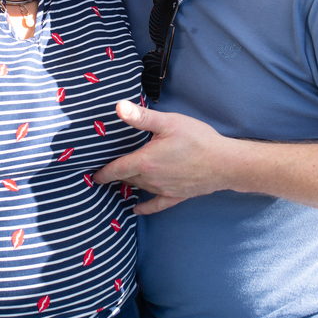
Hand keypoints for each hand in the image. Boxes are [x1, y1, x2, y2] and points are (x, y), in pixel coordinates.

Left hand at [93, 100, 228, 214]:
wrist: (225, 163)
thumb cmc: (198, 140)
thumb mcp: (169, 123)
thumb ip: (142, 117)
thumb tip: (118, 108)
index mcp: (145, 162)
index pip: (116, 169)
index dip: (103, 172)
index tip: (93, 175)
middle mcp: (151, 179)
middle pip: (126, 179)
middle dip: (116, 175)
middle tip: (107, 172)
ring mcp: (163, 190)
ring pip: (139, 188)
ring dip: (129, 185)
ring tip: (121, 181)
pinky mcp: (176, 196)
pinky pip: (155, 205)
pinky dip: (144, 208)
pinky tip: (136, 210)